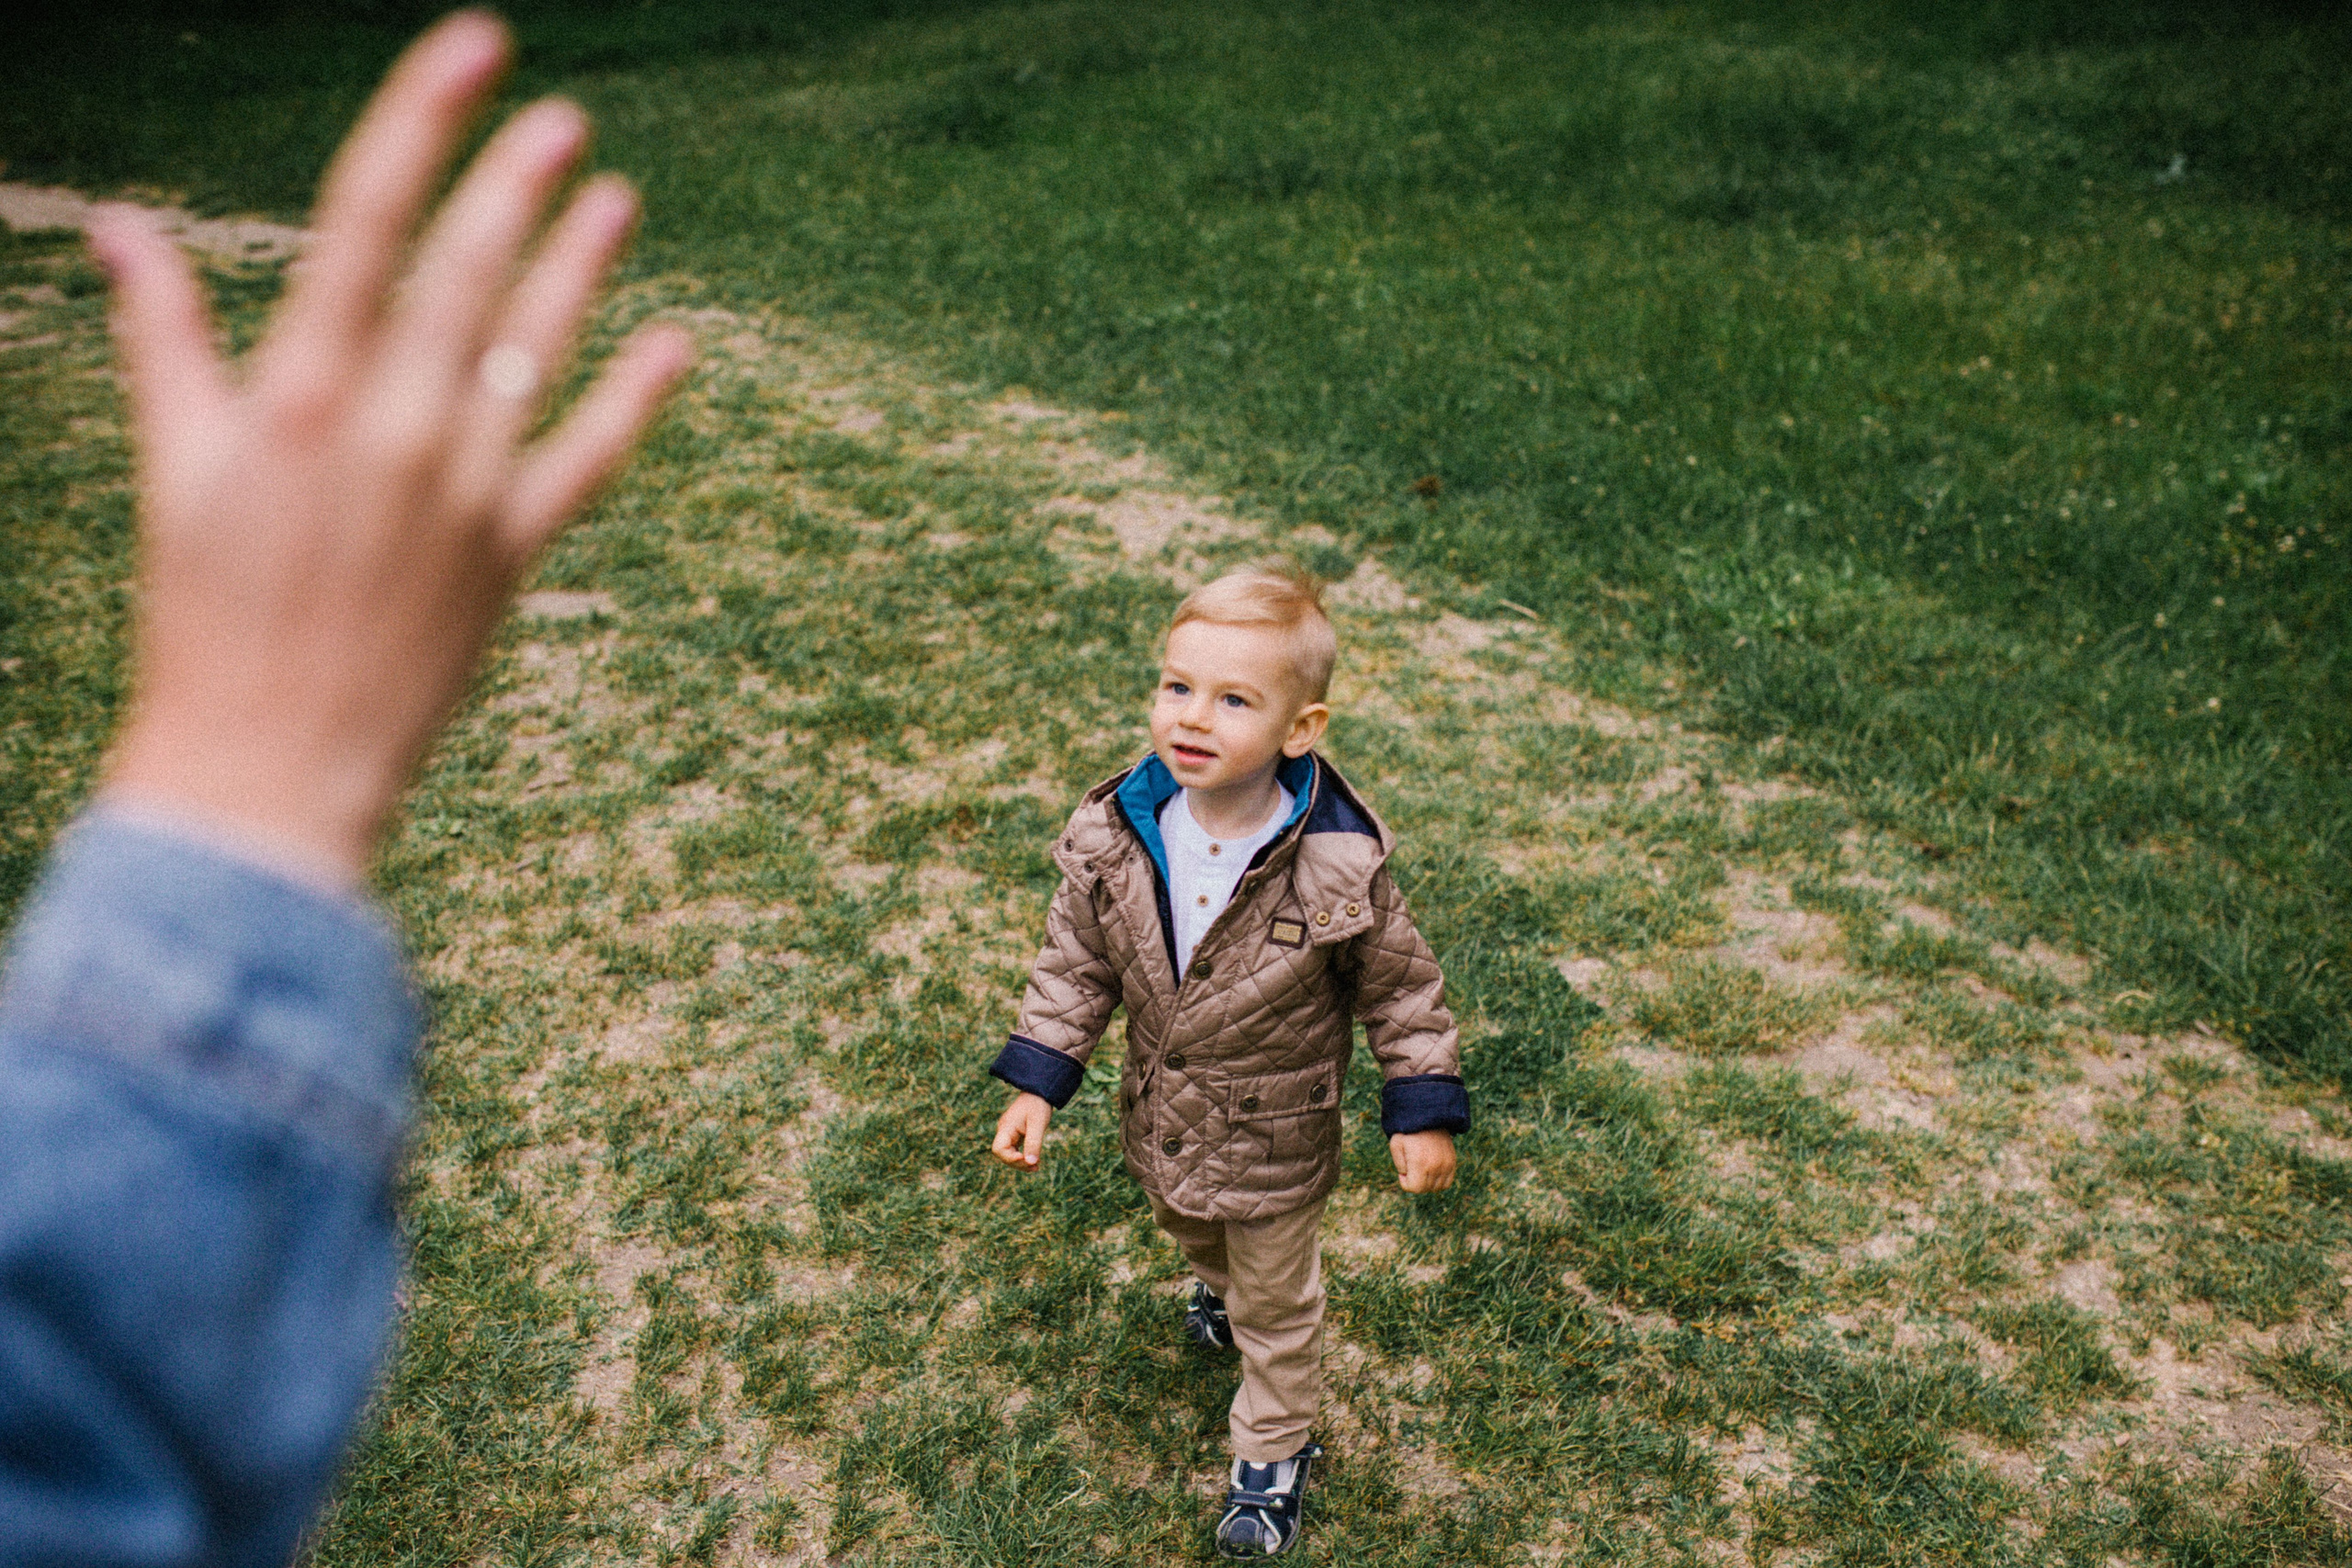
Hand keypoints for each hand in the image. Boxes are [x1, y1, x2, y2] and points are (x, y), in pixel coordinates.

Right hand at [90, 10, 692, 884]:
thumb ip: (166, 339)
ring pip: (538, 348)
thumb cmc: (204, 612)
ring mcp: (464, 489)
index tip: (478, 47)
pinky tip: (673, 340)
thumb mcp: (177, 465)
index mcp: (300, 390)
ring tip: (615, 197)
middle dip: (515, 181)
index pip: (371, 216)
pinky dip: (635, 397)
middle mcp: (393, 426)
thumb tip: (119, 230)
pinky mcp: (514, 552)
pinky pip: (589, 457)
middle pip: (470, 269)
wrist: (271, 767)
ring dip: (580, 267)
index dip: (426, 117)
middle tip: (561, 116)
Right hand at [991, 1093, 1052, 1170]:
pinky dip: (1023, 1157)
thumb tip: (1030, 1163)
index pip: (999, 1149)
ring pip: (1009, 1154)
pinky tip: (1034, 1162)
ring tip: (1036, 1167)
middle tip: (1034, 1167)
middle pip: (1003, 1154)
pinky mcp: (1015, 1134)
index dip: (1009, 1158)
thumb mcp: (1038, 1124)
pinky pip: (1015, 1150)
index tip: (1025, 1159)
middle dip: (1017, 1163)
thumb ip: (1034, 1143)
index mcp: (1006, 1127)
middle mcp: (1004, 1131)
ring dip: (1021, 1163)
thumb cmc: (1038, 1105)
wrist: (1040, 1092)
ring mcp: (1009, 1133)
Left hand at [1390, 1130, 1456, 1193]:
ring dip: (1427, 1183)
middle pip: (1425, 1189)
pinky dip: (1438, 1181)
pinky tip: (1430, 1171)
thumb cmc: (1408, 1131)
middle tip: (1411, 1168)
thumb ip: (1400, 1166)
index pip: (1415, 1188)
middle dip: (1415, 1182)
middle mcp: (1435, 1166)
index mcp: (1420, 1162)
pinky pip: (1447, 1182)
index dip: (1405, 1183)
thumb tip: (1408, 1176)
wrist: (1428, 1117)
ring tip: (1421, 1169)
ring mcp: (1446, 1164)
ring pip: (1436, 1187)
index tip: (1403, 1171)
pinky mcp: (1452, 1162)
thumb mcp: (1396, 1145)